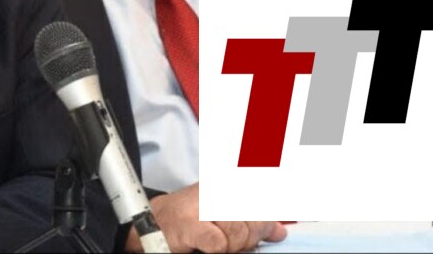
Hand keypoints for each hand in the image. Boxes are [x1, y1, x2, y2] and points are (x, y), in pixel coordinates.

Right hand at [127, 183, 287, 251]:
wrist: (152, 223)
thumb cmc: (187, 220)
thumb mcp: (224, 215)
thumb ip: (252, 221)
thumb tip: (279, 232)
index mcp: (227, 184)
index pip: (261, 202)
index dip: (266, 220)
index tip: (270, 229)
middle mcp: (216, 189)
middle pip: (255, 220)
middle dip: (248, 237)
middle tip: (230, 239)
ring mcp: (202, 205)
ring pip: (239, 233)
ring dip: (230, 245)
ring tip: (214, 240)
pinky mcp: (190, 225)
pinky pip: (219, 243)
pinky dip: (216, 248)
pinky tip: (207, 244)